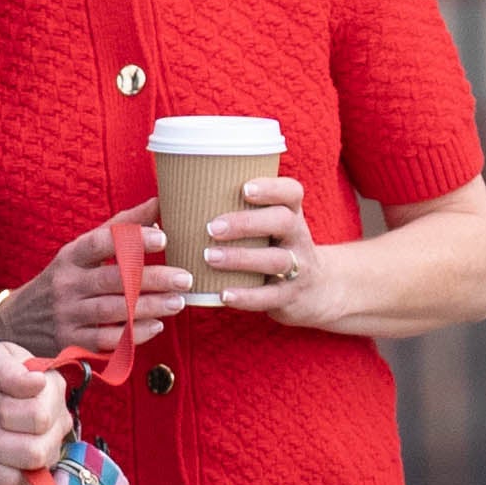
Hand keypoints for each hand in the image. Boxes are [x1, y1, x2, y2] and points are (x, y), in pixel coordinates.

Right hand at [0, 204, 171, 354]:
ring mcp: (68, 316)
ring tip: (179, 301)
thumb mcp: (81, 251)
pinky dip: (134, 335)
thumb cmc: (64, 280)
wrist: (18, 322)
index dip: (132, 239)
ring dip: (149, 307)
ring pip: (113, 311)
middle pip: (113, 280)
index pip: (99, 243)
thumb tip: (160, 203)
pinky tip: (156, 326)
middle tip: (184, 278)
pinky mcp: (71, 344)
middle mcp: (67, 285)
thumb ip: (119, 228)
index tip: (163, 236)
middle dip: (152, 279)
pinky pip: (107, 341)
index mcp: (70, 257)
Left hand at [184, 172, 330, 322]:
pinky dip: (246, 296)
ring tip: (208, 256)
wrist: (316, 290)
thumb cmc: (274, 248)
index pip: (292, 192)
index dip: (271, 188)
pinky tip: (222, 295)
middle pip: (283, 221)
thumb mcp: (268, 228)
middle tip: (212, 227)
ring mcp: (299, 268)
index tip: (244, 188)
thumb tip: (169, 199)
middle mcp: (299, 237)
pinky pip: (270, 297)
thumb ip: (236, 212)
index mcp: (291, 214)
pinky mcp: (291, 296)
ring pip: (276, 260)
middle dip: (247, 222)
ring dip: (241, 258)